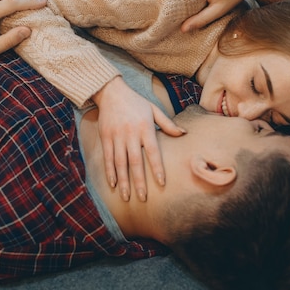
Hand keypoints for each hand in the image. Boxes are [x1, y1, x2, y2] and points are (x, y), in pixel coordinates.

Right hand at [93, 76, 185, 201]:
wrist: (111, 92)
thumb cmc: (136, 102)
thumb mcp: (153, 109)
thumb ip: (167, 123)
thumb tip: (184, 133)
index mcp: (145, 127)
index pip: (153, 151)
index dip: (157, 168)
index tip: (162, 183)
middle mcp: (131, 133)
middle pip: (135, 161)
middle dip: (139, 181)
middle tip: (142, 197)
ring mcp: (117, 136)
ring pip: (120, 162)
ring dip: (123, 181)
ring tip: (126, 196)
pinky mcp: (105, 137)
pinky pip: (108, 157)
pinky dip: (110, 171)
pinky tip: (113, 183)